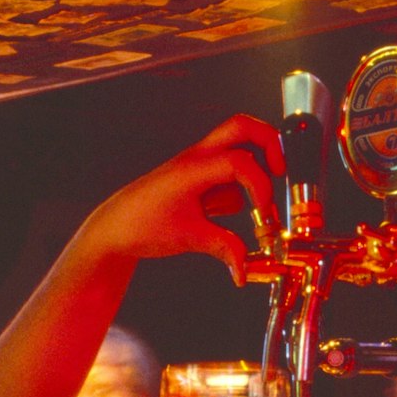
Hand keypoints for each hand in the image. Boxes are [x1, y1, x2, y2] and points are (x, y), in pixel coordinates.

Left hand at [74, 115, 283, 284]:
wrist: (114, 228)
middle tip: (281, 170)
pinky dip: (236, 189)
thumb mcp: (189, 238)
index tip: (263, 212)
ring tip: (257, 206)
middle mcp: (197, 158)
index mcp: (194, 167)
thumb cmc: (142, 226)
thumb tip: (245, 268)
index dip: (260, 185)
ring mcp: (196, 164)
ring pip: (236, 148)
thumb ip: (224, 249)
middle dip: (270, 144)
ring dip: (253, 171)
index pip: (241, 162)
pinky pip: (225, 173)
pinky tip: (226, 213)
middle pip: (243, 128)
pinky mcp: (196, 178)